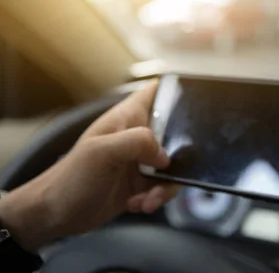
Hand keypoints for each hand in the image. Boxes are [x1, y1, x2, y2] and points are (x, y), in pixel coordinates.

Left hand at [0, 80, 178, 250]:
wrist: (55, 215)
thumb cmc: (71, 178)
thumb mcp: (102, 152)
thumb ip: (138, 142)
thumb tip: (166, 155)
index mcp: (127, 118)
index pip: (155, 92)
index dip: (176, 92)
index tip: (194, 106)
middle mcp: (137, 136)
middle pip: (175, 134)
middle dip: (178, 157)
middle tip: (166, 173)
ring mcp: (139, 160)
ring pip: (172, 166)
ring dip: (165, 186)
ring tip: (148, 198)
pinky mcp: (139, 184)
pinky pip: (162, 187)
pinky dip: (155, 198)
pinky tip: (139, 204)